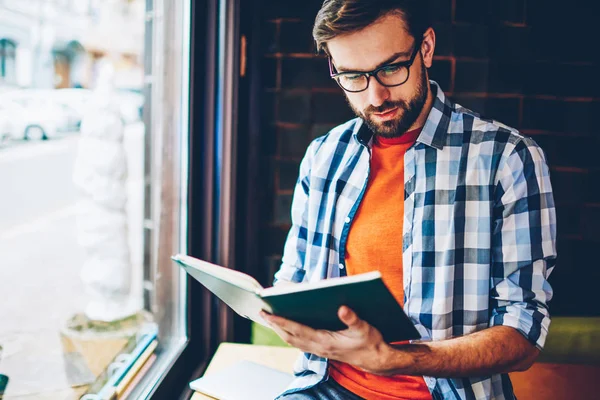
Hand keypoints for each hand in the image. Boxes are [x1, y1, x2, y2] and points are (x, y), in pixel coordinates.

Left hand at [259, 306, 393, 374]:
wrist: (376, 360)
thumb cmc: (370, 343)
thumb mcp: (364, 328)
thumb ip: (352, 319)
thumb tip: (342, 308)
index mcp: (325, 341)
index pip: (297, 330)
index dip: (281, 321)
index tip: (268, 313)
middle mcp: (319, 347)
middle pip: (289, 336)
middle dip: (275, 325)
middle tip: (262, 312)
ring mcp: (319, 350)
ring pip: (292, 341)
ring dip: (280, 330)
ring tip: (269, 317)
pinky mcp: (321, 350)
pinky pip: (299, 342)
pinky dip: (289, 333)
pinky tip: (286, 326)